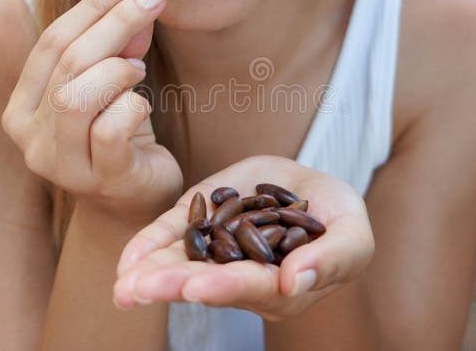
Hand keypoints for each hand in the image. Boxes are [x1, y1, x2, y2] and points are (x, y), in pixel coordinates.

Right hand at [1, 0, 182, 221]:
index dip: (91, 5)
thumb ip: (118, 46)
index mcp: (22, 106)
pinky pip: (110, 131)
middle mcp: (29, 137)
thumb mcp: (113, 85)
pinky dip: (132, 106)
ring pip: (77, 97)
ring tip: (138, 70)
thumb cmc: (119, 137)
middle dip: (115, 22)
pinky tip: (142, 108)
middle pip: (67, 62)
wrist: (133, 201)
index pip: (50, 42)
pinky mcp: (97, 180)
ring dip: (118, 70)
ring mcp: (59, 164)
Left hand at [113, 155, 374, 320]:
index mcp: (282, 285)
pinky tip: (128, 259)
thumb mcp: (352, 233)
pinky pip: (172, 238)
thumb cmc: (339, 216)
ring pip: (181, 266)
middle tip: (139, 289)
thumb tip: (296, 280)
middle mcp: (244, 276)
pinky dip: (149, 246)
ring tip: (123, 284)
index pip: (252, 287)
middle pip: (207, 282)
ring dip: (150, 274)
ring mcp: (219, 251)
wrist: (311, 184)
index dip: (225, 286)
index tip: (196, 287)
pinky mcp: (202, 224)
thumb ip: (333, 259)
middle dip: (173, 285)